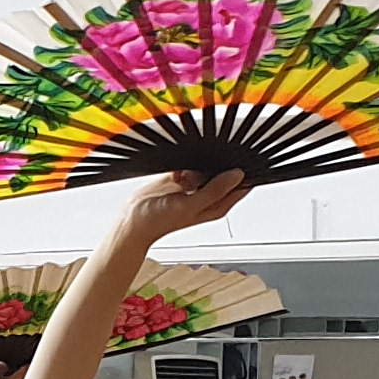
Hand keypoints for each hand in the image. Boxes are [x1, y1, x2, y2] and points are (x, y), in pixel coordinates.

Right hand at [114, 168, 248, 243]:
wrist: (133, 219)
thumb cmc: (160, 221)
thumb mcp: (190, 205)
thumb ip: (214, 190)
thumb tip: (237, 174)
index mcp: (218, 205)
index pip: (242, 186)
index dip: (245, 172)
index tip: (244, 159)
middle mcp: (210, 195)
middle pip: (227, 174)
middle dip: (226, 164)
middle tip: (220, 157)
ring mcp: (196, 185)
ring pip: (211, 166)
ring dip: (207, 161)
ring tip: (198, 163)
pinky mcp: (182, 177)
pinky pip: (193, 164)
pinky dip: (191, 161)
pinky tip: (185, 164)